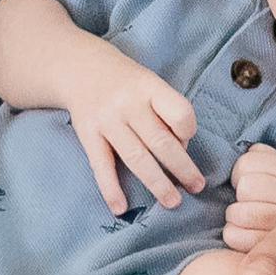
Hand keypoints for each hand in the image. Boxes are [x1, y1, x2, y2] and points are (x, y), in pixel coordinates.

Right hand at [71, 67, 205, 208]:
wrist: (78, 67)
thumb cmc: (124, 81)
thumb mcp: (149, 82)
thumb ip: (165, 110)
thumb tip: (180, 149)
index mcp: (149, 87)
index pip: (180, 113)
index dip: (189, 131)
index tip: (187, 140)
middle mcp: (128, 104)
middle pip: (161, 142)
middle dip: (182, 168)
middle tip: (197, 187)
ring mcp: (107, 120)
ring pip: (137, 158)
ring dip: (157, 184)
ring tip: (173, 202)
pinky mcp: (88, 135)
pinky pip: (102, 166)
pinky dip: (111, 189)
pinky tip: (121, 207)